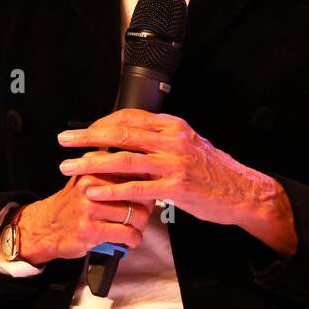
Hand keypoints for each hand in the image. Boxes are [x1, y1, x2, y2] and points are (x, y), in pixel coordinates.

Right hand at [17, 172, 154, 264]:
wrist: (44, 228)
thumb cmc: (73, 205)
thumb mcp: (86, 179)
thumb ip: (109, 170)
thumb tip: (145, 171)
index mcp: (93, 168)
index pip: (133, 171)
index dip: (146, 185)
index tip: (147, 194)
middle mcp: (91, 184)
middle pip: (138, 192)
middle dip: (147, 206)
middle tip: (144, 214)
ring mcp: (90, 207)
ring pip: (136, 214)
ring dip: (142, 225)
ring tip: (137, 228)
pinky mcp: (90, 229)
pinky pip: (126, 233)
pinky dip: (134, 239)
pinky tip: (131, 240)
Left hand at [55, 108, 276, 228]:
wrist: (243, 192)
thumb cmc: (214, 171)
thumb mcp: (190, 145)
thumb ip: (162, 140)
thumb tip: (135, 138)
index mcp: (174, 126)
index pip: (130, 116)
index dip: (103, 122)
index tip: (85, 130)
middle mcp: (172, 140)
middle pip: (121, 132)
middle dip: (88, 136)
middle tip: (64, 139)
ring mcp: (174, 164)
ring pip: (124, 159)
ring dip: (92, 162)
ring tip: (69, 166)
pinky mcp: (176, 188)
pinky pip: (136, 188)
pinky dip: (111, 190)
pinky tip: (93, 192)